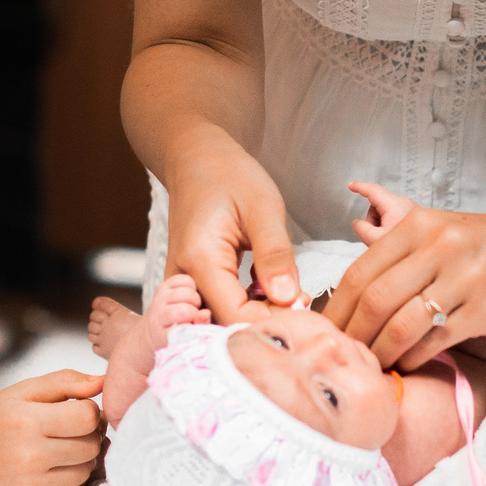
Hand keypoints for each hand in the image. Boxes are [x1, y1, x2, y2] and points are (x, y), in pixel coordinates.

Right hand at [0, 368, 104, 485]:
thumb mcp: (23, 390)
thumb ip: (65, 382)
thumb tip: (103, 383)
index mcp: (27, 420)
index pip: (88, 417)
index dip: (89, 412)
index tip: (76, 411)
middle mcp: (29, 455)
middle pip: (91, 446)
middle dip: (87, 436)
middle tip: (68, 432)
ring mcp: (28, 484)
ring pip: (84, 472)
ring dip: (79, 461)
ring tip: (57, 451)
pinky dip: (65, 485)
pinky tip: (47, 473)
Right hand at [160, 136, 299, 318]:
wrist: (196, 159)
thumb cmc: (229, 175)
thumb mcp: (263, 207)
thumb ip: (275, 255)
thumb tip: (288, 300)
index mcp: (200, 261)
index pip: (235, 316)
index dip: (272, 320)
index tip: (304, 307)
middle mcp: (182, 280)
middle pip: (223, 325)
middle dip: (264, 322)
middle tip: (299, 302)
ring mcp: (182, 284)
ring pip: (218, 320)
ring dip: (255, 316)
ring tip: (286, 295)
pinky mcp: (189, 284)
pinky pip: (214, 309)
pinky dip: (244, 306)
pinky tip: (268, 289)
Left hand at [325, 195, 485, 369]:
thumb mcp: (442, 229)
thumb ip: (399, 245)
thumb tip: (352, 262)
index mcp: (419, 225)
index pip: (360, 271)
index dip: (334, 308)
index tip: (320, 332)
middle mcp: (439, 246)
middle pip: (375, 300)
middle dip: (351, 335)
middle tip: (339, 357)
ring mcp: (464, 277)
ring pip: (402, 324)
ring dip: (380, 352)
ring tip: (369, 367)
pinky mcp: (485, 308)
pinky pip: (436, 340)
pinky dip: (414, 358)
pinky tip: (405, 365)